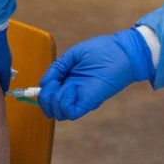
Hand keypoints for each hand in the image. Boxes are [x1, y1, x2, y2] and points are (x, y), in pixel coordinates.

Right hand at [38, 28, 153, 119]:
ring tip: (62, 85)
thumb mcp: (73, 56)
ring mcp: (80, 99)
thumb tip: (42, 84)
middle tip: (53, 83)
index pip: (48, 97)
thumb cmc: (101, 50)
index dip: (42, 93)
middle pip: (50, 108)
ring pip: (58, 113)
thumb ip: (57, 69)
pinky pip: (70, 112)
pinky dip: (64, 102)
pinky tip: (70, 88)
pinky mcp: (89, 102)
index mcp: (68, 82)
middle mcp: (72, 93)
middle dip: (44, 98)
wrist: (122, 52)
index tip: (45, 82)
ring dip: (53, 100)